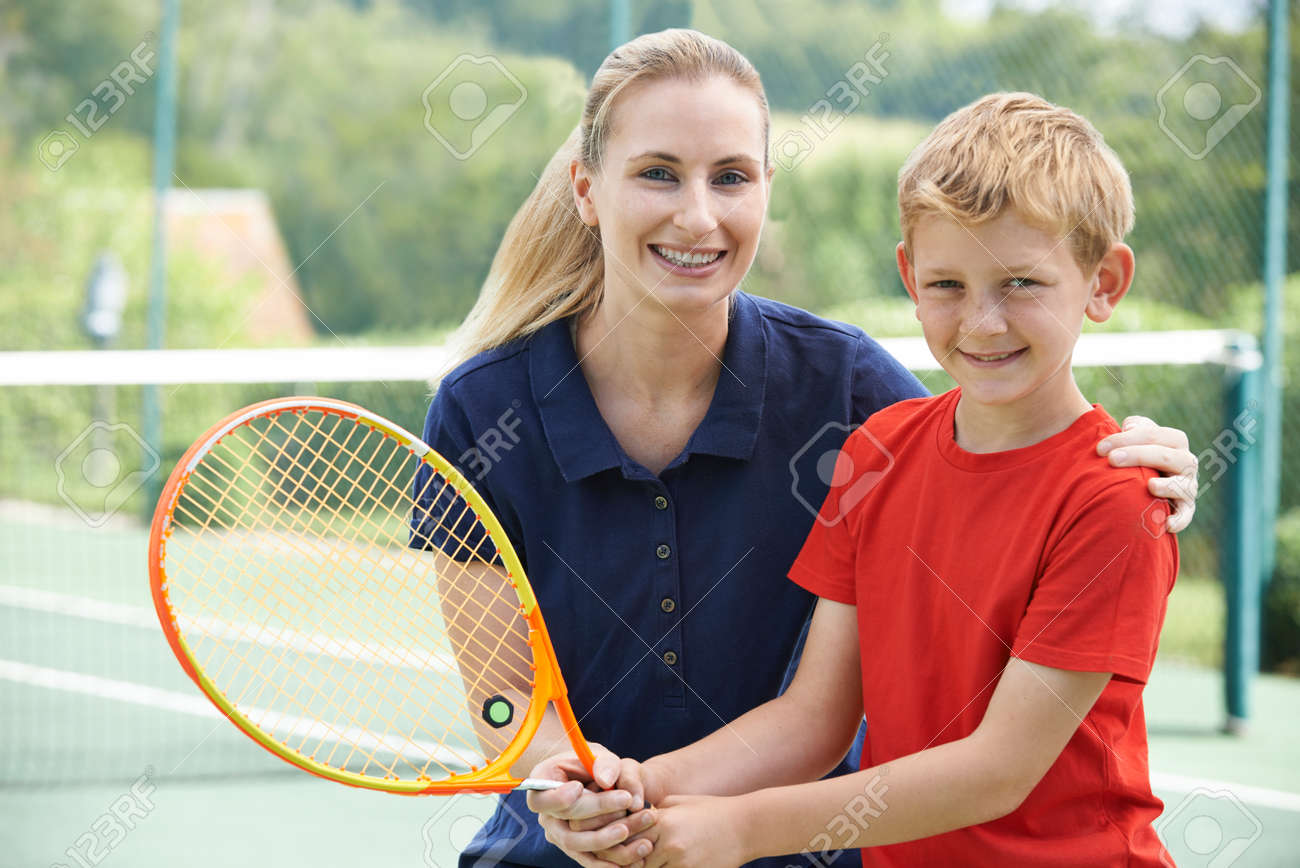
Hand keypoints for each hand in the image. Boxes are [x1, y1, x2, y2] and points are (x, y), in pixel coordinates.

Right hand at [525, 744, 648, 867]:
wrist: (595, 782)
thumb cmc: (594, 764)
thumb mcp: (599, 755)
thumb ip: (605, 763)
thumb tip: (606, 780)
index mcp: (542, 788)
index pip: (541, 799)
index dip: (557, 797)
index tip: (579, 787)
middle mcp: (547, 816)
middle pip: (565, 825)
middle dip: (598, 812)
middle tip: (627, 801)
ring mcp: (560, 835)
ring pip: (578, 846)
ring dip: (606, 840)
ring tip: (632, 828)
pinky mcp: (576, 849)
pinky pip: (590, 859)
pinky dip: (610, 862)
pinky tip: (634, 858)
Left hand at [622, 794, 748, 867]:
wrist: (745, 827)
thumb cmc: (711, 810)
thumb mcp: (680, 801)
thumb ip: (656, 810)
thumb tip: (635, 817)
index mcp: (662, 820)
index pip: (626, 836)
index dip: (619, 842)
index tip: (616, 845)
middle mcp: (668, 843)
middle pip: (634, 861)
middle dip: (628, 862)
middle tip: (624, 862)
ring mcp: (681, 862)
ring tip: (648, 863)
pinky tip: (665, 866)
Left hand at [1098, 415, 1197, 532]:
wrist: (1143, 485)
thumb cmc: (1136, 456)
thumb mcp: (1135, 438)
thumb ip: (1134, 428)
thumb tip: (1129, 427)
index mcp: (1174, 441)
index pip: (1154, 434)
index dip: (1127, 438)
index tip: (1100, 448)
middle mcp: (1186, 462)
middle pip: (1168, 456)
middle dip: (1139, 455)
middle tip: (1112, 459)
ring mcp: (1188, 485)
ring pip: (1184, 485)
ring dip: (1168, 486)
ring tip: (1150, 486)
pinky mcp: (1186, 507)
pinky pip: (1186, 515)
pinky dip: (1180, 520)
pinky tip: (1166, 525)